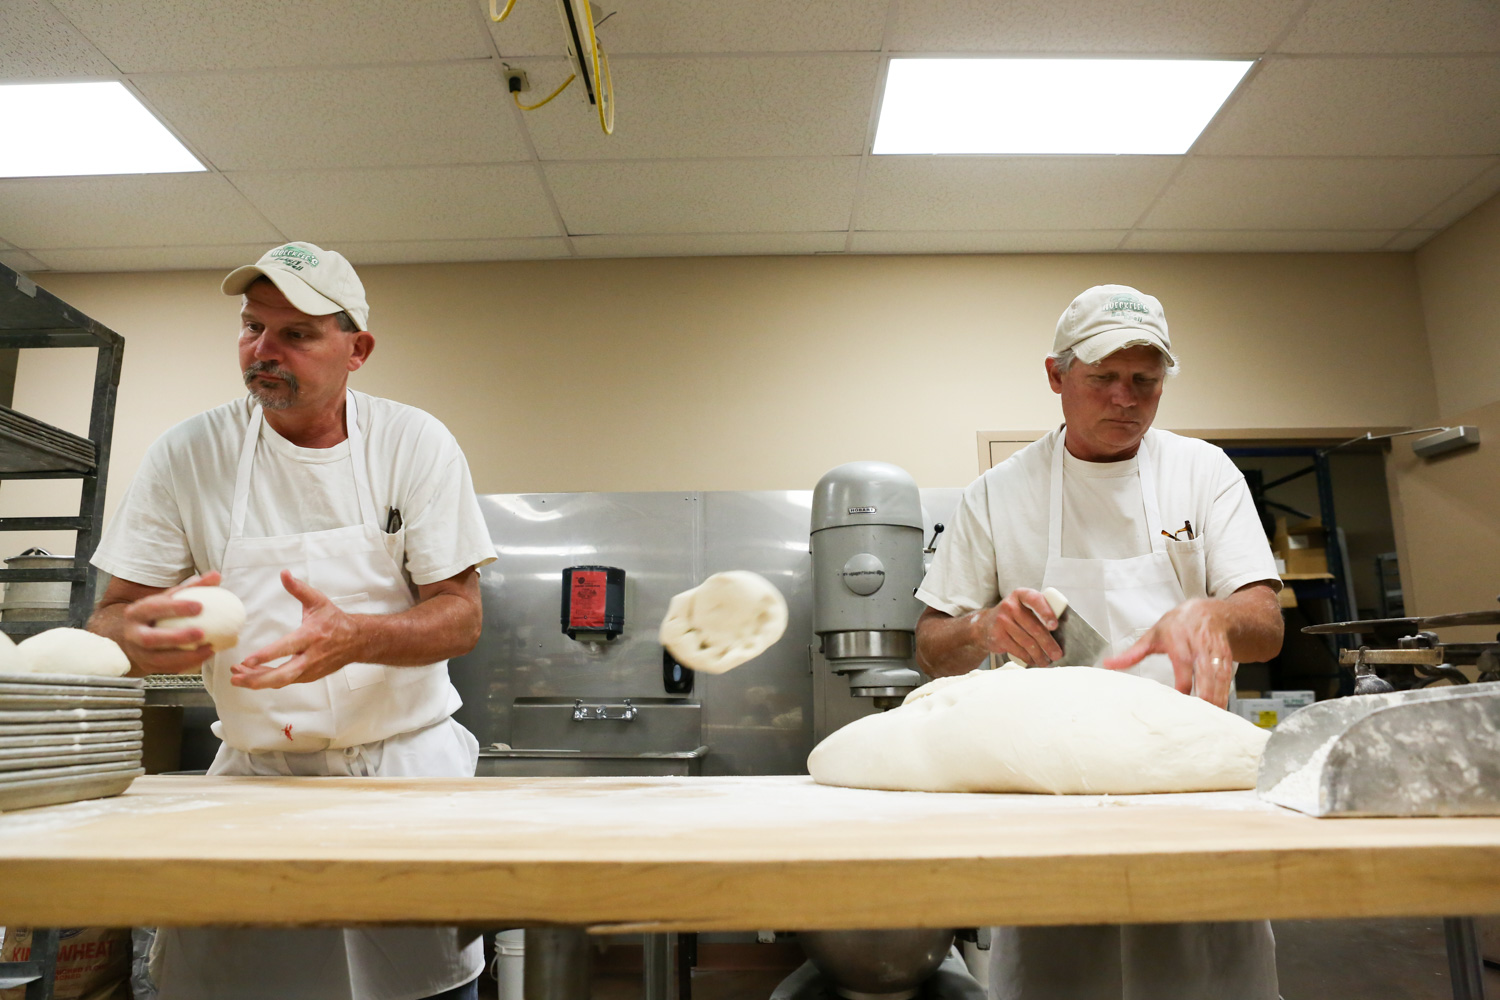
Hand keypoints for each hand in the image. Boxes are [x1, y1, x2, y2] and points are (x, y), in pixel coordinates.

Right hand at [118, 571, 221, 673]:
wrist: (133, 634)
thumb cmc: (157, 613)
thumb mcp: (169, 598)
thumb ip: (192, 587)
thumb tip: (216, 576)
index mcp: (137, 612)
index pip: (154, 607)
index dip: (175, 608)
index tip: (199, 606)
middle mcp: (133, 634)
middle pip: (151, 638)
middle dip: (176, 637)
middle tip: (202, 633)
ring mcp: (138, 653)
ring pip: (158, 659)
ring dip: (185, 656)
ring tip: (209, 649)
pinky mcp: (147, 667)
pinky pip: (167, 669)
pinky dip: (187, 664)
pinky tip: (205, 657)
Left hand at [230, 571, 361, 688]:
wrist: (357, 641)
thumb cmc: (334, 620)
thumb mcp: (318, 601)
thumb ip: (299, 589)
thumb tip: (284, 574)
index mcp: (311, 636)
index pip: (287, 648)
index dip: (267, 655)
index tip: (247, 660)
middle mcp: (310, 657)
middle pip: (282, 675)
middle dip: (257, 679)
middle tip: (236, 678)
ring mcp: (310, 670)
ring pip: (281, 681)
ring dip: (258, 681)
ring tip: (237, 676)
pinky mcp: (308, 677)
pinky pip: (285, 681)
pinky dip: (267, 680)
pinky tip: (252, 675)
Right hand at [970, 588, 1063, 665]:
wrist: (984, 625)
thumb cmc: (1012, 617)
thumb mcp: (1023, 607)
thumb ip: (1039, 612)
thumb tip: (1062, 630)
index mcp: (1021, 595)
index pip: (1035, 600)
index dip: (1046, 612)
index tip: (1054, 626)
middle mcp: (1010, 605)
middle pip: (1034, 627)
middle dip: (1048, 643)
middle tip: (1057, 654)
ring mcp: (1002, 620)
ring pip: (1027, 641)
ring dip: (1039, 654)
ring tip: (1046, 661)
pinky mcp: (998, 635)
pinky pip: (1017, 649)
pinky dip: (1028, 658)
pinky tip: (1033, 660)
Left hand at [1102, 598, 1233, 707]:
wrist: (1207, 611)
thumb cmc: (1176, 625)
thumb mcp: (1152, 635)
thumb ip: (1133, 653)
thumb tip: (1108, 664)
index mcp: (1178, 636)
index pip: (1183, 660)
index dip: (1184, 679)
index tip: (1181, 697)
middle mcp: (1199, 642)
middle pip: (1205, 668)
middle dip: (1206, 690)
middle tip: (1203, 711)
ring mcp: (1215, 649)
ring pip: (1219, 673)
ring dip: (1218, 695)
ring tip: (1214, 716)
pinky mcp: (1226, 656)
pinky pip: (1227, 675)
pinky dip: (1225, 692)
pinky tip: (1221, 708)